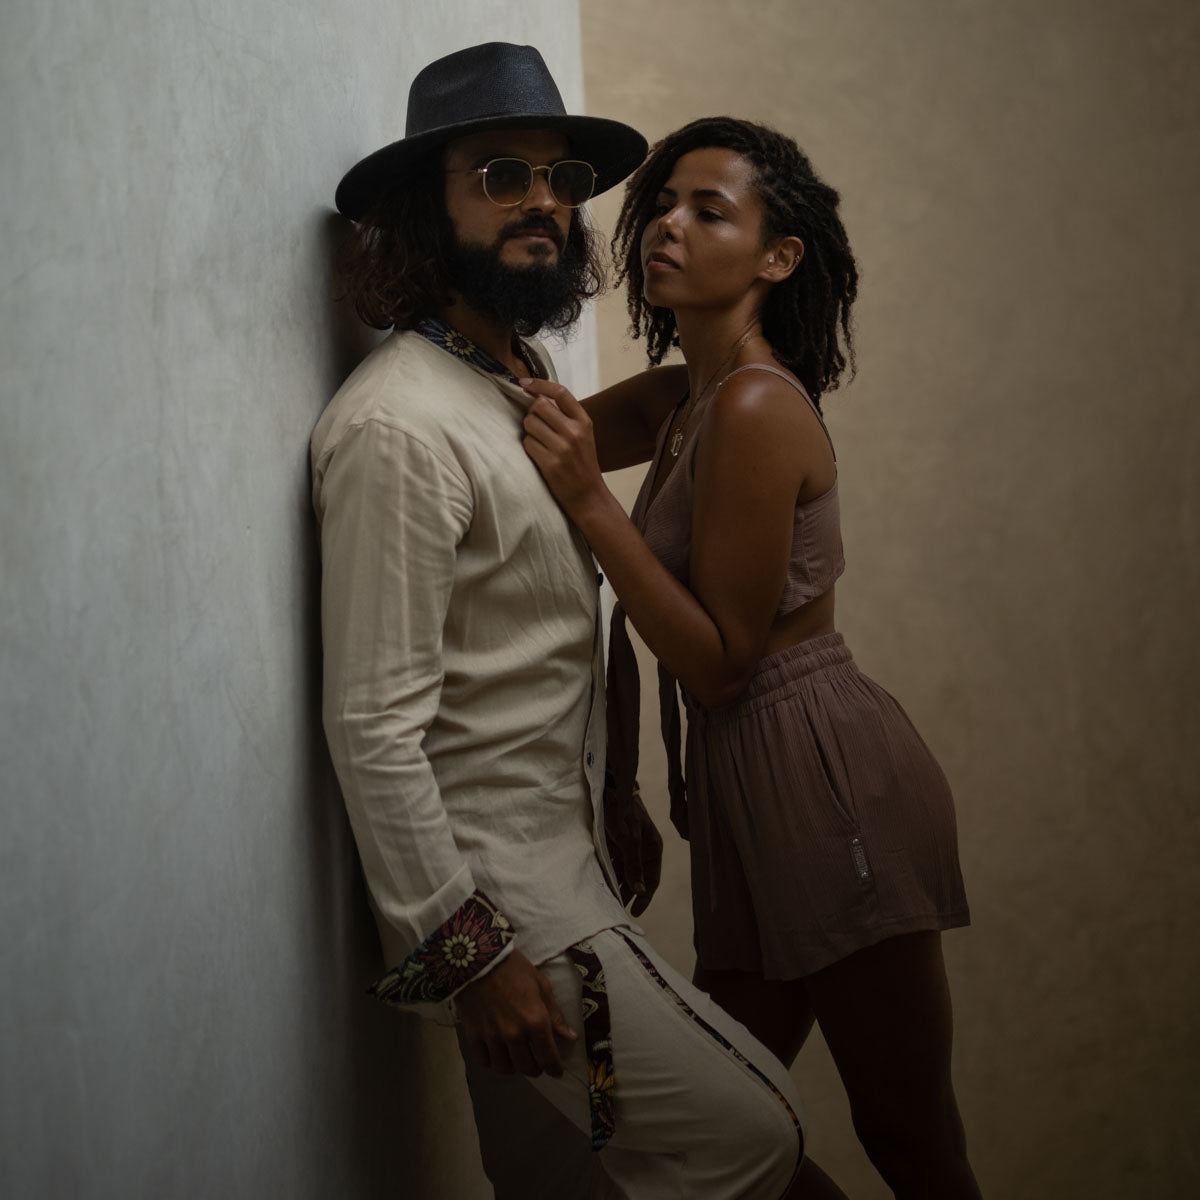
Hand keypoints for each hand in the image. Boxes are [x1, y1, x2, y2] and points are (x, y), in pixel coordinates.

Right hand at [454, 950, 576, 1076]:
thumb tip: (570, 1037)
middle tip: (538, 1064)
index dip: (554, 1068)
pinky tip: (497, 1053)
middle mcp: (514, 1034)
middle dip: (536, 1069)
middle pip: (527, 1067)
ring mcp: (492, 1037)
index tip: (556, 1071)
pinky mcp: (474, 1035)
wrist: (480, 959)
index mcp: (535, 1021)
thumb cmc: (514, 968)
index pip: (548, 1057)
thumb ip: (555, 1015)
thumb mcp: (541, 986)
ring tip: (517, 1059)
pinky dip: (492, 1061)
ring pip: (505, 1068)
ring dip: (514, 1067)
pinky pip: (484, 1060)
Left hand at [521, 379, 606, 518]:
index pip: (560, 392)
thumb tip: (537, 395)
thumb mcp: (583, 435)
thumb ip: (565, 416)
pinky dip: (529, 448)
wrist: (589, 496)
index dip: (539, 384)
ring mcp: (563, 448)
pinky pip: (527, 444)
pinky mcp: (551, 463)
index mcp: (584, 421)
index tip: (524, 383)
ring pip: (529, 423)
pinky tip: (539, 456)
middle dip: (532, 414)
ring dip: (529, 432)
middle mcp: (575, 432)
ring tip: (540, 443)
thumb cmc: (581, 463)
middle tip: (537, 427)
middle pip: (538, 406)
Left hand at [606, 780, 662, 917]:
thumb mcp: (629, 838)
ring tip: (607, 900)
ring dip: (617, 884)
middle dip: (629, 894)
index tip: (635, 913)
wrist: (609, 787)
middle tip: (618, 910)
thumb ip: (634, 864)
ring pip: (624, 871)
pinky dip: (608, 873)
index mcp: (652, 848)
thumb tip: (640, 890)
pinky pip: (613, 863)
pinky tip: (599, 882)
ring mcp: (629, 846)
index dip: (645, 897)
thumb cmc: (622, 811)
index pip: (652, 879)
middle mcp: (643, 849)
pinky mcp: (615, 842)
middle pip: (637, 877)